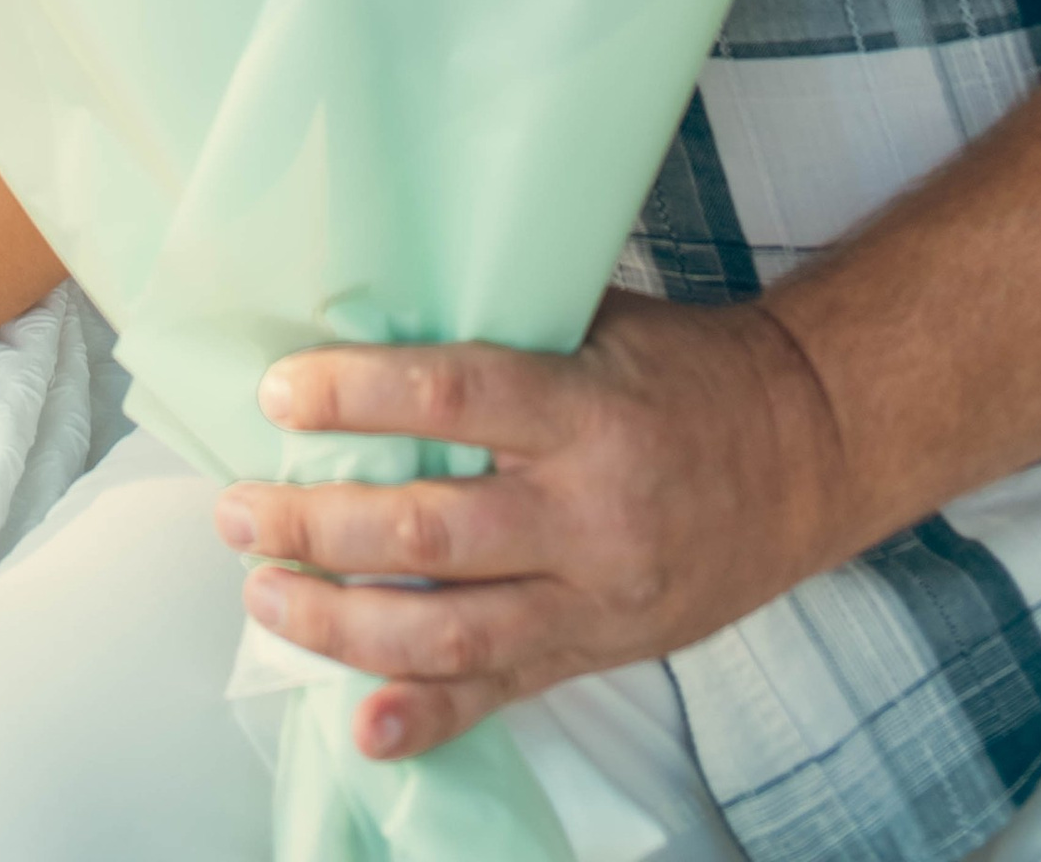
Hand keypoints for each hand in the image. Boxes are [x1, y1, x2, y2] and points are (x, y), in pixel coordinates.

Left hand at [220, 290, 846, 764]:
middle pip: (430, 530)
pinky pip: (505, 696)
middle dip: (316, 525)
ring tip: (264, 593)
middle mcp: (589, 512)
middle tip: (236, 508)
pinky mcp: (600, 652)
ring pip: (450, 630)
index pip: (452, 395)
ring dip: (341, 622)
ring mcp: (596, 597)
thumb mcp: (598, 322)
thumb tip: (363, 314)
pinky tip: (361, 726)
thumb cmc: (683, 370)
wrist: (804, 452)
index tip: (277, 394)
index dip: (356, 395)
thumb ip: (497, 330)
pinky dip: (429, 718)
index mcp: (586, 409)